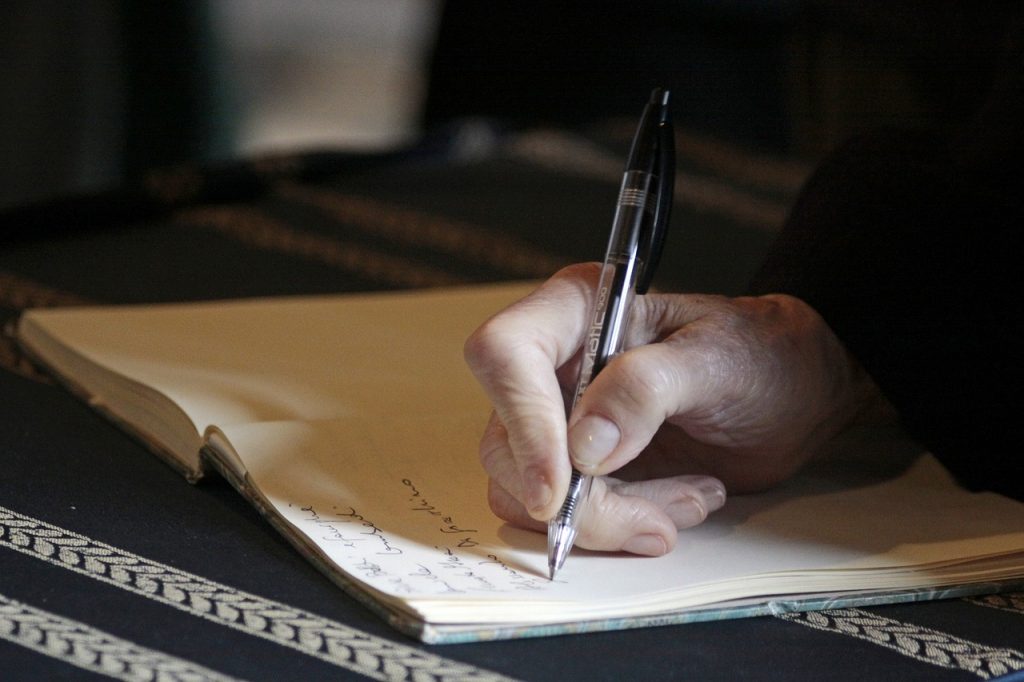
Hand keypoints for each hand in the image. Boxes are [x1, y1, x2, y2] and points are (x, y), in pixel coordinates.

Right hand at [464, 263, 889, 555]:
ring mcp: (558, 421)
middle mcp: (553, 366)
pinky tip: (679, 505)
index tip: (562, 486)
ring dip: (607, 520)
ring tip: (687, 501)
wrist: (788, 393)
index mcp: (575, 312)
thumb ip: (648, 388)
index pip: (505, 355)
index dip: (522, 422)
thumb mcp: (717, 360)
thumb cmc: (758, 354)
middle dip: (578, 499)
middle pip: (506, 442)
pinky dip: (618, 529)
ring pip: (526, 492)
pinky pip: (563, 517)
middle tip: (654, 520)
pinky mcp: (576, 468)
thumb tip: (584, 445)